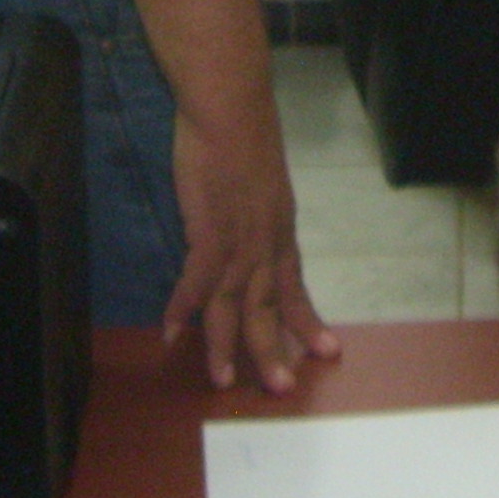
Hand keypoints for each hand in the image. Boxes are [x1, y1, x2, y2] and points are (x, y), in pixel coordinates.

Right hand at [165, 104, 339, 393]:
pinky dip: (183, 309)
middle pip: (269, 308)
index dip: (307, 321)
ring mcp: (238, 240)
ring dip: (226, 346)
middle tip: (283, 389)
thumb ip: (257, 213)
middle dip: (275, 351)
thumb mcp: (263, 184)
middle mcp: (265, 243)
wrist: (232, 108)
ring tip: (224, 380)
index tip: (326, 351)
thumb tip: (249, 227)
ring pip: (234, 306)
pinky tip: (173, 333)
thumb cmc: (244, 137)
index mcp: (279, 232)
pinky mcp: (209, 231)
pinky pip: (196, 281)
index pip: (295, 287)